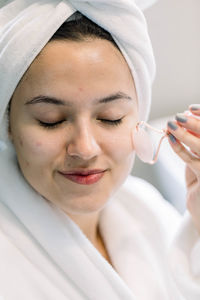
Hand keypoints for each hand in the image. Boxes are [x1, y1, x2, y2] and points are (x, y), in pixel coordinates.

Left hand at [167, 104, 199, 233]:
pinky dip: (180, 148)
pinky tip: (170, 139)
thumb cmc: (199, 182)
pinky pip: (192, 160)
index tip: (190, 108)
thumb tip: (183, 119)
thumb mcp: (198, 160)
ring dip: (184, 133)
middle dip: (194, 122)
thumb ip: (195, 142)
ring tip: (171, 125)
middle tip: (178, 116)